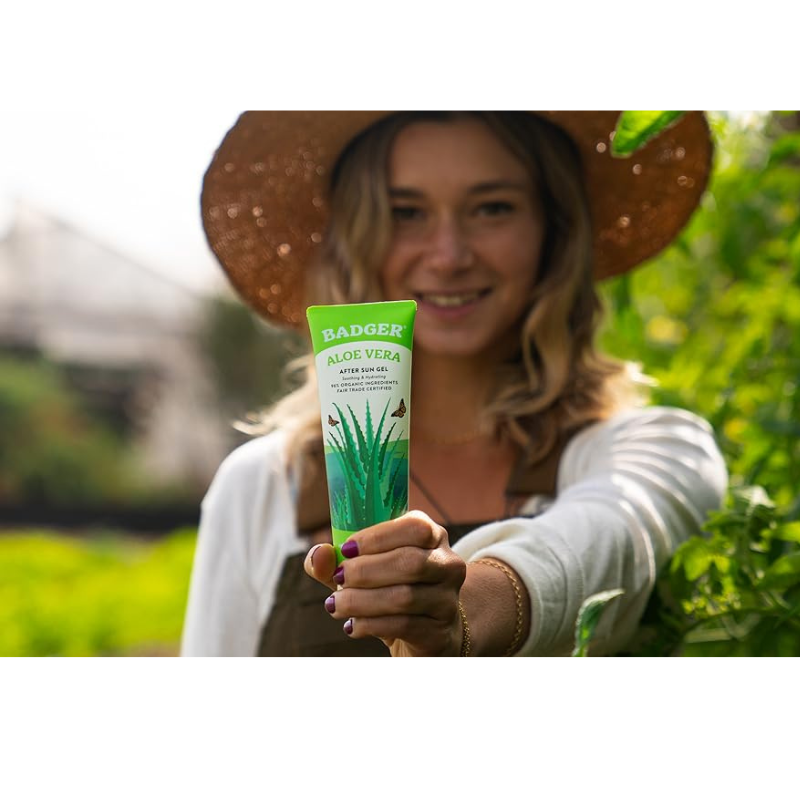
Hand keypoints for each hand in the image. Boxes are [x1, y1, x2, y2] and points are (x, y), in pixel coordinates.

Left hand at [304, 510, 466, 655]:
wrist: (430, 634)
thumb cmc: (391, 590)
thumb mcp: (364, 572)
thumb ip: (337, 561)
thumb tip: (318, 555)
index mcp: (433, 537)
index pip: (415, 527)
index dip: (379, 536)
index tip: (347, 549)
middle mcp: (447, 565)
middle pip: (410, 562)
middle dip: (366, 570)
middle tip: (339, 578)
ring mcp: (447, 600)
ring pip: (404, 596)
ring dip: (361, 600)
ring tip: (336, 604)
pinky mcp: (439, 633)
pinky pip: (403, 625)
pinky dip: (370, 624)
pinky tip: (352, 626)